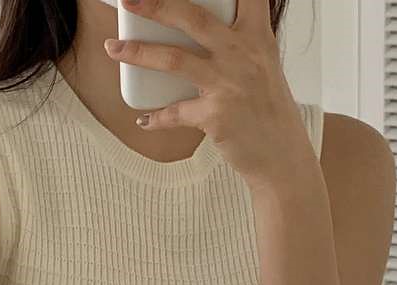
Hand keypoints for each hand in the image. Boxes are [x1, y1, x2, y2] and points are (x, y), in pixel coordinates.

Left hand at [104, 0, 316, 191]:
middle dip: (155, 4)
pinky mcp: (216, 116)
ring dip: (137, 53)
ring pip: (173, 59)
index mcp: (257, 36)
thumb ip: (237, 42)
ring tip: (114, 49)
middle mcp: (243, 54)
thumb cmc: (269, 111)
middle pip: (192, 17)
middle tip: (129, 1)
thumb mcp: (262, 66)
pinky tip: (144, 118)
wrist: (282, 158)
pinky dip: (157, 117)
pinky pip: (175, 113)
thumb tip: (192, 29)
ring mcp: (228, 84)